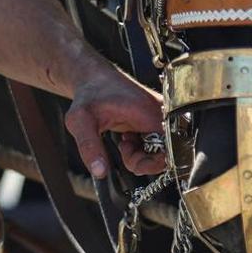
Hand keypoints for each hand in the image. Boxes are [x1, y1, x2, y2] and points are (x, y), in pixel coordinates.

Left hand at [63, 62, 166, 178]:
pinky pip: (158, 142)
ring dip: (143, 154)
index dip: (154, 162)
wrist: (93, 79)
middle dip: (145, 160)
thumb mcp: (80, 121)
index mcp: (149, 111)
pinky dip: (143, 147)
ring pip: (163, 148)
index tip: (132, 162)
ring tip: (124, 143)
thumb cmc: (89, 94)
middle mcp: (161, 112)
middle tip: (125, 151)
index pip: (170, 147)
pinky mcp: (156, 119)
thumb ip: (89, 147)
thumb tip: (100, 172)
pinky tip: (129, 138)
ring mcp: (160, 115)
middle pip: (169, 150)